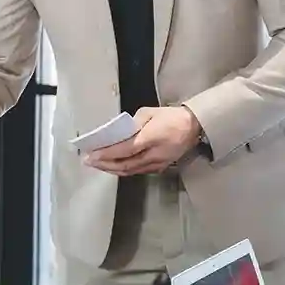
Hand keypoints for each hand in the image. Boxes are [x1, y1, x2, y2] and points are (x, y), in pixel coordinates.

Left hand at [83, 106, 202, 175]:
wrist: (195, 126)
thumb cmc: (171, 116)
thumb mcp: (149, 113)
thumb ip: (132, 124)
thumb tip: (118, 134)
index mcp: (150, 138)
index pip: (124, 150)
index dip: (106, 154)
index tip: (91, 155)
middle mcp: (154, 154)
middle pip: (125, 165)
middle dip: (105, 165)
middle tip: (89, 162)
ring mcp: (158, 163)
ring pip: (131, 171)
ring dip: (112, 169)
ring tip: (98, 165)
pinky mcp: (161, 167)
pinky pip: (138, 171)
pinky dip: (124, 170)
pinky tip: (114, 166)